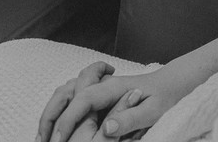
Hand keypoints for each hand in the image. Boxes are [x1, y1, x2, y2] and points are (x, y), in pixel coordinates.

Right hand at [38, 66, 180, 141]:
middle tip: (41, 141)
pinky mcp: (101, 93)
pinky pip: (73, 98)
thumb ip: (131, 118)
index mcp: (112, 87)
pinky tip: (61, 127)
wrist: (175, 81)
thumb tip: (107, 128)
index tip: (57, 141)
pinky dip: (61, 111)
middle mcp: (102, 84)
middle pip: (65, 93)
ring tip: (45, 136)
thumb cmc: (167, 96)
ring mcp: (100, 86)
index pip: (81, 101)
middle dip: (50, 116)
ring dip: (52, 112)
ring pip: (66, 94)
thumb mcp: (154, 111)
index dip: (66, 121)